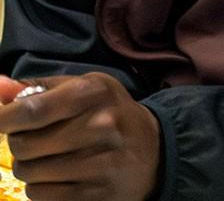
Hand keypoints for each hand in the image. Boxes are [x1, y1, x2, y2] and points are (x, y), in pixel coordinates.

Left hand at [0, 73, 160, 200]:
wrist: (154, 149)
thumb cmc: (107, 112)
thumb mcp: (80, 89)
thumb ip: (35, 88)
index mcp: (94, 92)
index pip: (32, 109)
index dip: (3, 118)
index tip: (0, 121)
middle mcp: (101, 125)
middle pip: (23, 145)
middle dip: (20, 144)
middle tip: (37, 139)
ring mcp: (101, 162)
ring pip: (28, 173)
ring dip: (30, 167)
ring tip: (51, 158)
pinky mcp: (96, 193)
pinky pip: (39, 195)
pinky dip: (41, 188)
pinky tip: (60, 177)